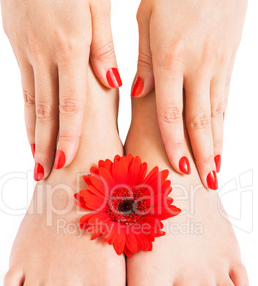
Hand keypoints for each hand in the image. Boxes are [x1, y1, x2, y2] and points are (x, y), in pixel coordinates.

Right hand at [1, 0, 121, 180]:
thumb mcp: (96, 4)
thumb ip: (103, 45)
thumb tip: (113, 79)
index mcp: (70, 46)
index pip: (69, 102)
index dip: (68, 134)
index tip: (67, 161)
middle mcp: (45, 54)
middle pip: (47, 111)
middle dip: (47, 146)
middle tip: (47, 175)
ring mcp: (28, 52)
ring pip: (31, 103)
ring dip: (34, 136)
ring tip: (37, 163)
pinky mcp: (18, 47)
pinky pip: (24, 88)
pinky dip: (27, 115)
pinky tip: (30, 132)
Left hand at [132, 0, 247, 188]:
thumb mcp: (148, 20)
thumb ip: (144, 60)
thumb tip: (137, 92)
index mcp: (171, 58)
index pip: (172, 113)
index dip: (175, 144)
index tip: (179, 170)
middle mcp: (197, 66)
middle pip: (200, 121)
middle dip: (203, 156)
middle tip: (205, 184)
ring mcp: (217, 65)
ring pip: (216, 114)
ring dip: (216, 146)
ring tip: (215, 172)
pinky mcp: (228, 61)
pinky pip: (224, 101)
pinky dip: (222, 126)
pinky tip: (221, 143)